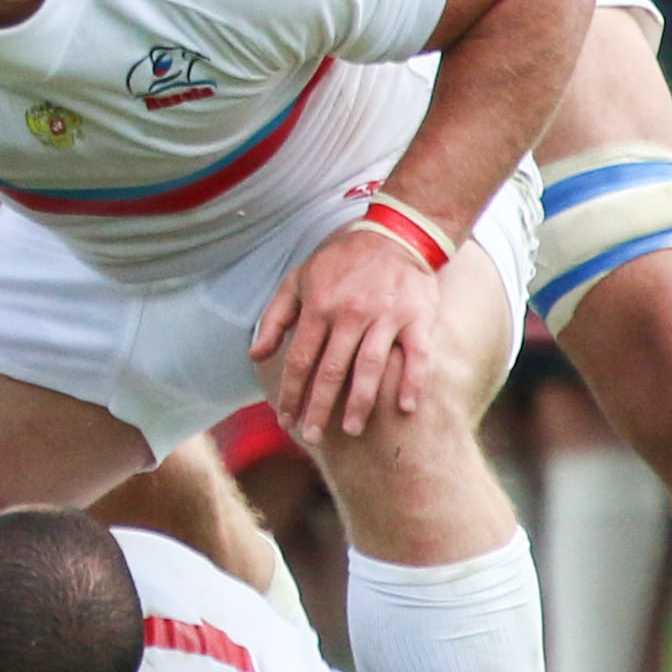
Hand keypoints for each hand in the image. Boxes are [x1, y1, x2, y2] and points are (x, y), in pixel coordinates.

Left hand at [249, 223, 439, 441]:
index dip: (291, 392)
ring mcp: (386, 317)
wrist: (395, 234)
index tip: (284, 419)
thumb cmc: (341, 261)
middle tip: (311, 436)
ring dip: (360, 403)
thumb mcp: (298, 279)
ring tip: (350, 431)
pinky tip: (405, 408)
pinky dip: (412, 382)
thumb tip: (254, 354)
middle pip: (331, 370)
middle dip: (319, 407)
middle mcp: (350, 314)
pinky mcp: (417, 318)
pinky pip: (417, 355)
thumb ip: (275, 317)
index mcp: (319, 306)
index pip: (300, 359)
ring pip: (370, 367)